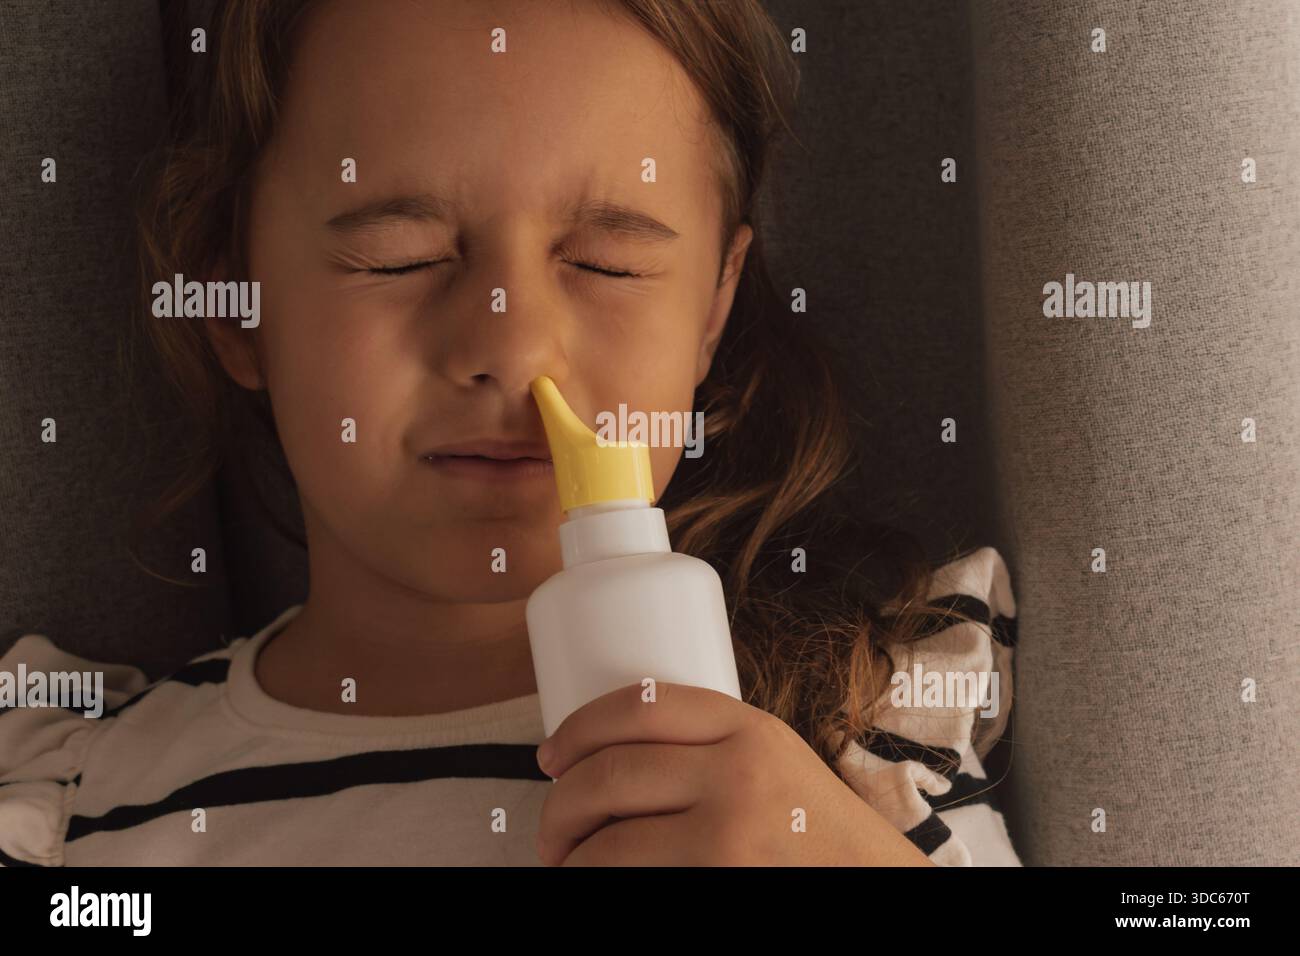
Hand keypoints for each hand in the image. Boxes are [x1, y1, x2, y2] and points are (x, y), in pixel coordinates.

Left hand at [533, 680, 936, 865]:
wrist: (875, 885)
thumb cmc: (818, 834)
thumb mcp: (776, 763)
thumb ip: (712, 748)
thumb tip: (609, 759)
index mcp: (748, 728)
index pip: (638, 705)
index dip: (578, 728)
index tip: (552, 753)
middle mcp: (737, 772)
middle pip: (609, 771)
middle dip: (559, 804)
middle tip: (550, 829)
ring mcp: (728, 832)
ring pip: (610, 838)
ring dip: (569, 854)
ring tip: (566, 862)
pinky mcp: (719, 880)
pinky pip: (631, 878)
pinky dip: (598, 881)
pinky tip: (593, 881)